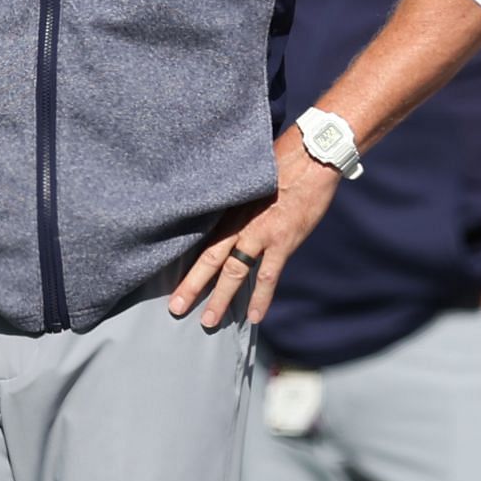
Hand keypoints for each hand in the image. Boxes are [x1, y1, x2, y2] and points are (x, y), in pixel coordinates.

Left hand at [169, 130, 340, 327]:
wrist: (311, 158)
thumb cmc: (280, 161)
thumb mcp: (248, 177)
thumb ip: (236, 198)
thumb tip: (225, 209)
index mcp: (229, 207)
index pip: (201, 238)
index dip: (186, 258)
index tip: (170, 274)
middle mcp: (239, 222)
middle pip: (209, 259)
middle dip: (192, 285)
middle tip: (175, 308)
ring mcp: (260, 233)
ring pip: (234, 272)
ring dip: (220, 298)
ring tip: (207, 322)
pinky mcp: (283, 241)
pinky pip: (268, 275)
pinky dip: (261, 297)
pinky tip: (254, 317)